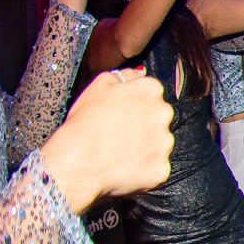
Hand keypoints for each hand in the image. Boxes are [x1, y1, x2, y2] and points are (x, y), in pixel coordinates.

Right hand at [41, 67, 172, 211]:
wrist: (78, 160)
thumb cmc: (84, 122)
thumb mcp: (98, 85)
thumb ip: (124, 76)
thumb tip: (139, 73)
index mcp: (150, 90)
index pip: (151, 94)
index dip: (134, 106)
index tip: (121, 115)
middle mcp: (164, 113)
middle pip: (158, 119)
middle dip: (143, 126)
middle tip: (119, 135)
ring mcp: (165, 142)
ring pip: (159, 144)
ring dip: (144, 148)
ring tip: (119, 153)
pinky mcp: (161, 168)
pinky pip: (155, 169)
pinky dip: (143, 170)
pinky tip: (124, 168)